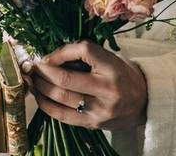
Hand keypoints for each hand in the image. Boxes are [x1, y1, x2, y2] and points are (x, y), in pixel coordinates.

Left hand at [22, 40, 147, 130]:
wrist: (145, 103)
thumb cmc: (123, 76)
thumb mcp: (111, 59)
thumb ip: (85, 56)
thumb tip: (51, 56)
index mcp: (113, 68)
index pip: (83, 51)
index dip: (60, 52)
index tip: (46, 55)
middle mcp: (107, 90)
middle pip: (65, 79)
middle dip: (42, 72)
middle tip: (30, 66)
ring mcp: (99, 110)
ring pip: (60, 98)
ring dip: (39, 87)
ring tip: (30, 79)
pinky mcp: (93, 124)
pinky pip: (62, 115)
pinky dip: (46, 105)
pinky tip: (38, 96)